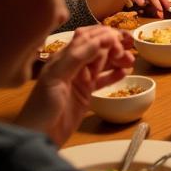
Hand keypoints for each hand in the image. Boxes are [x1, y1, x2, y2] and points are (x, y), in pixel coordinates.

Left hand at [17, 26, 134, 145]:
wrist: (39, 135)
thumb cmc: (43, 105)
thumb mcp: (57, 77)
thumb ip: (78, 56)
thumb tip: (103, 38)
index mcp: (63, 57)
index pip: (86, 38)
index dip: (103, 35)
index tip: (120, 39)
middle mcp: (72, 65)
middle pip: (97, 49)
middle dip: (113, 47)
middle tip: (126, 55)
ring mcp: (80, 79)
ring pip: (102, 63)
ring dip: (117, 60)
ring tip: (130, 63)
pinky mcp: (86, 93)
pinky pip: (103, 79)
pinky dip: (114, 75)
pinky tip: (124, 73)